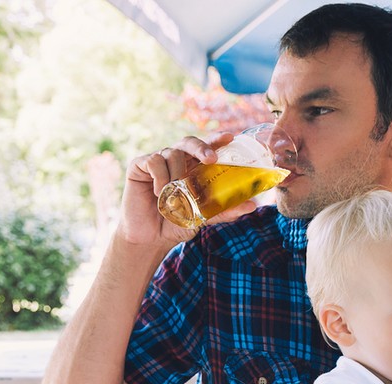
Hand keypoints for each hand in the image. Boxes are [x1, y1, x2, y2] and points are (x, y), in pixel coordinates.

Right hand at [117, 133, 257, 246]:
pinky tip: (161, 193)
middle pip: (189, 142)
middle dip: (202, 147)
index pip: (206, 148)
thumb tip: (252, 205)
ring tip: (177, 193)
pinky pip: (154, 161)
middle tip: (211, 159)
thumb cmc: (177, 223)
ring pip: (172, 153)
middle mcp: (176, 161)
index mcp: (193, 168)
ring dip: (178, 173)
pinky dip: (160, 176)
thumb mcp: (204, 217)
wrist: (150, 238)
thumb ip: (224, 210)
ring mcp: (158, 161)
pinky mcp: (139, 166)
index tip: (230, 137)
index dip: (217, 139)